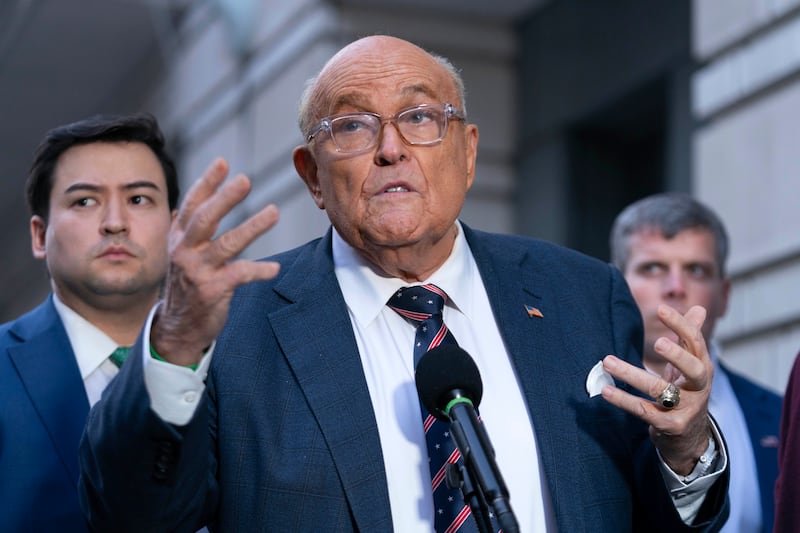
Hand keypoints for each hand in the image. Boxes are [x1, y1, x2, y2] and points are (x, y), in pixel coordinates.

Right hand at [152, 158, 280, 365]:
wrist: (178, 328)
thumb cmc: (186, 286)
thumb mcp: (180, 255)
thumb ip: (185, 231)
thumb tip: (183, 207)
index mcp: (179, 238)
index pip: (192, 204)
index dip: (207, 182)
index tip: (223, 162)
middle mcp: (185, 251)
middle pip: (205, 219)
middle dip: (225, 198)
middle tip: (245, 179)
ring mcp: (198, 271)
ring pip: (226, 244)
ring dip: (252, 227)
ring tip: (273, 212)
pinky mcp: (212, 290)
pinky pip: (239, 275)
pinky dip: (259, 270)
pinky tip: (274, 268)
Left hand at [600, 304, 712, 475]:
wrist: (690, 439)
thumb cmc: (686, 393)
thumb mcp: (690, 366)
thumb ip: (690, 338)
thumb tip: (698, 308)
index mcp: (703, 367)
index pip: (696, 343)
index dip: (681, 325)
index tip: (662, 310)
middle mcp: (699, 388)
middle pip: (693, 368)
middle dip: (676, 355)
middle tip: (657, 342)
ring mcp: (686, 408)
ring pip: (660, 390)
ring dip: (632, 374)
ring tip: (608, 361)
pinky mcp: (671, 425)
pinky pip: (644, 411)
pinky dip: (624, 400)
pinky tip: (606, 390)